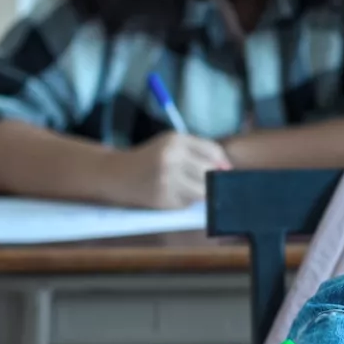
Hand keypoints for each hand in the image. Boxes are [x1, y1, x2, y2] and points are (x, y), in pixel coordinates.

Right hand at [107, 131, 230, 207]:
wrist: (116, 173)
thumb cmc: (151, 158)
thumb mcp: (172, 145)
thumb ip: (200, 152)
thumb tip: (228, 169)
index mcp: (175, 140)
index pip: (213, 151)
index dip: (221, 163)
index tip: (221, 169)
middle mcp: (171, 157)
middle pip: (210, 172)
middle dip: (210, 179)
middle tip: (196, 179)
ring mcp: (166, 179)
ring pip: (202, 191)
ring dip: (199, 192)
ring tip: (184, 187)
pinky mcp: (162, 198)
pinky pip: (187, 203)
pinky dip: (185, 201)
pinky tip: (171, 193)